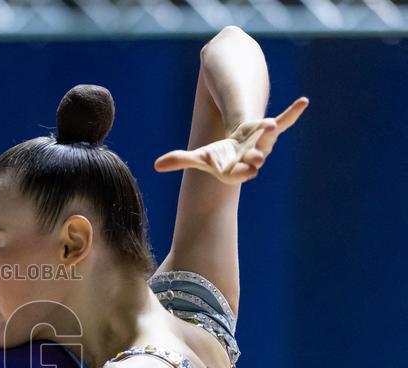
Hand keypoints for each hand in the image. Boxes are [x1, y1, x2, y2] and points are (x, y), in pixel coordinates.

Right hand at [154, 97, 308, 183]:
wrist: (237, 148)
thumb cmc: (218, 156)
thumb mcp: (199, 157)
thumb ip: (180, 160)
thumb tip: (157, 165)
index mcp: (235, 169)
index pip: (238, 173)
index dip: (241, 172)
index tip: (246, 173)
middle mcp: (251, 158)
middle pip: (255, 158)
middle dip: (257, 156)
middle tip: (258, 158)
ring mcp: (262, 144)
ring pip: (268, 139)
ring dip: (269, 133)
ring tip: (270, 125)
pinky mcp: (269, 130)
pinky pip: (285, 121)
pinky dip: (293, 112)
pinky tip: (303, 102)